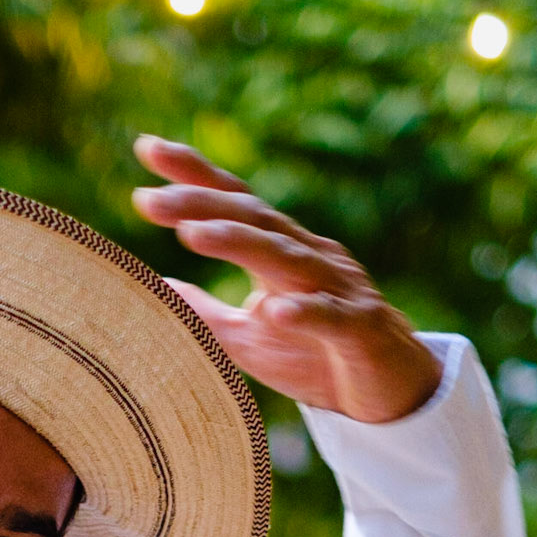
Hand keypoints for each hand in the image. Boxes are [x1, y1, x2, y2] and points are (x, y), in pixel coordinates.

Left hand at [131, 135, 442, 423]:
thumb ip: (204, 311)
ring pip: (285, 258)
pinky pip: (330, 317)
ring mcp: (337, 288)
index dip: (194, 173)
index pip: (235, 201)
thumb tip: (154, 285)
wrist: (390, 388)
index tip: (146, 148)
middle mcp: (308, 256)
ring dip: (237, 243)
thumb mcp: (248, 336)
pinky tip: (274, 311)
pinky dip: (304, 312)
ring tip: (191, 235)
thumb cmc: (313, 356)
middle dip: (200, 204)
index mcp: (280, 252)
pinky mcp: (359, 329)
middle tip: (147, 199)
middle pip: (252, 219)